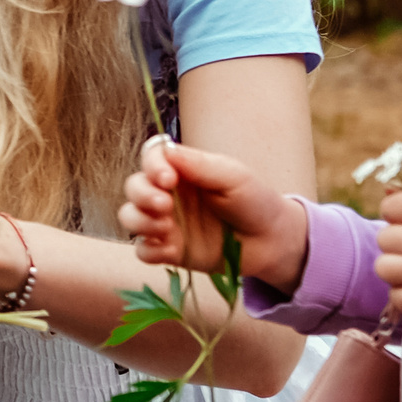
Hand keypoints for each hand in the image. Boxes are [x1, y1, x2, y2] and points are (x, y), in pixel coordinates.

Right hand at [119, 138, 308, 289]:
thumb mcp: (232, 176)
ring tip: (167, 228)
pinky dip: (148, 249)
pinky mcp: (170, 251)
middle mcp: (169, 194)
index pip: (150, 159)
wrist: (271, 241)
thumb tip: (165, 150)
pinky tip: (169, 249)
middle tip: (165, 206)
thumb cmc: (254, 201)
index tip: (169, 180)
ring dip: (141, 221)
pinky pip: (143, 250)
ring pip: (130, 217)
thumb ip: (198, 164)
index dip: (151, 166)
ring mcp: (167, 223)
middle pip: (134, 187)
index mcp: (182, 171)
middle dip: (142, 195)